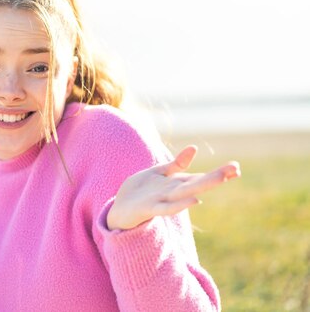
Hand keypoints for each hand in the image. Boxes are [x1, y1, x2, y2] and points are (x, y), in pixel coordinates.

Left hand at [106, 145, 239, 230]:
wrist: (120, 208)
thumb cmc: (142, 191)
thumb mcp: (159, 173)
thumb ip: (177, 163)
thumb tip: (194, 148)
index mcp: (177, 184)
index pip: (201, 177)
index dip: (218, 172)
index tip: (237, 167)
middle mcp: (173, 193)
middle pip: (197, 184)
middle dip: (216, 177)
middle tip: (236, 169)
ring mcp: (163, 201)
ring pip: (185, 193)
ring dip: (202, 186)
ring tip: (220, 177)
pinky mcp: (149, 208)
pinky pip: (166, 207)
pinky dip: (180, 204)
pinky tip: (195, 200)